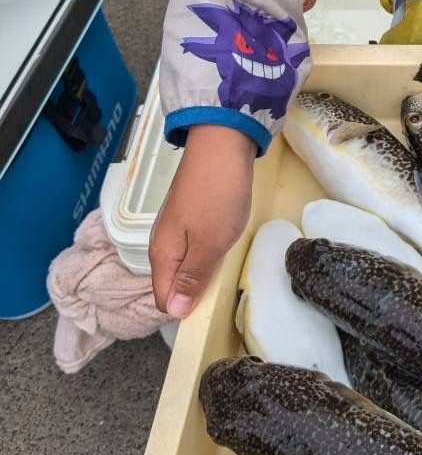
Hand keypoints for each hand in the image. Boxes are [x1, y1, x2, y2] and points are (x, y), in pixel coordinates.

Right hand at [150, 125, 255, 317]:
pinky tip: (225, 243)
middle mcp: (162, 242)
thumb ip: (192, 277)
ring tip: (227, 263)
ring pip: (185, 263)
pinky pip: (194, 245)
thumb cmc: (217, 196)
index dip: (185, 309)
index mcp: (162, 254)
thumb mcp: (209, 243)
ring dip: (204, 269)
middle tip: (223, 284)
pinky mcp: (189, 213)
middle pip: (173, 282)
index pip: (164, 298)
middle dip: (195, 290)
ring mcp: (176, 226)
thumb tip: (174, 312)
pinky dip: (209, 250)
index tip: (210, 306)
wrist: (222, 143)